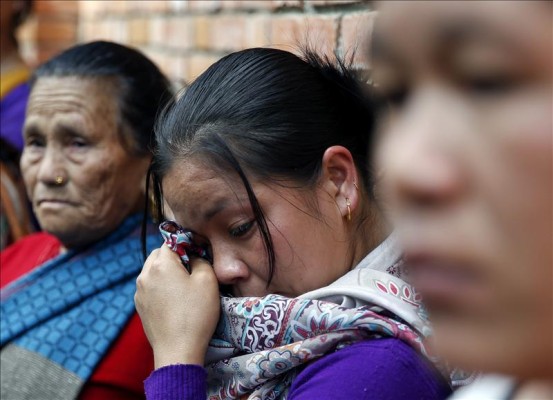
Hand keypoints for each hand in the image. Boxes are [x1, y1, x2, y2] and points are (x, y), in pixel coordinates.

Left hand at [135, 245, 219, 367]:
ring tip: (183, 288)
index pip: (171, 242)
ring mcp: (139, 292)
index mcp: (160, 264)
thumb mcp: (208, 281)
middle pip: (158, 255)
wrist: (178, 350)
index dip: (186, 245)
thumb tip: (193, 257)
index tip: (198, 256)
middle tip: (191, 272)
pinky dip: (160, 288)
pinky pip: (150, 288)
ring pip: (153, 272)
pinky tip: (174, 302)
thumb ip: (200, 260)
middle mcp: (145, 275)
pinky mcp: (140, 307)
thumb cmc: (196, 314)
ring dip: (166, 273)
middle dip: (174, 258)